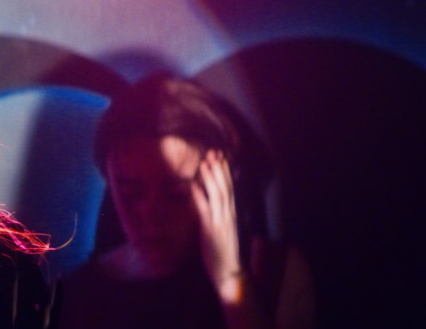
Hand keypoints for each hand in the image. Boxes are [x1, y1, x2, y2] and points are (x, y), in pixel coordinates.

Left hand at [191, 150, 244, 301]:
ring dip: (211, 178)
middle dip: (219, 170)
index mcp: (231, 214)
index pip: (230, 189)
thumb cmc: (223, 251)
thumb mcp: (221, 229)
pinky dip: (199, 196)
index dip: (225, 173)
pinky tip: (193, 186)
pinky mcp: (211, 230)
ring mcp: (221, 222)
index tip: (221, 158)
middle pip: (226, 187)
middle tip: (214, 153)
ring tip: (205, 163)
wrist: (229, 271)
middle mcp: (228, 215)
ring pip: (218, 195)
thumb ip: (217, 215)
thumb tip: (208, 201)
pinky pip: (205, 210)